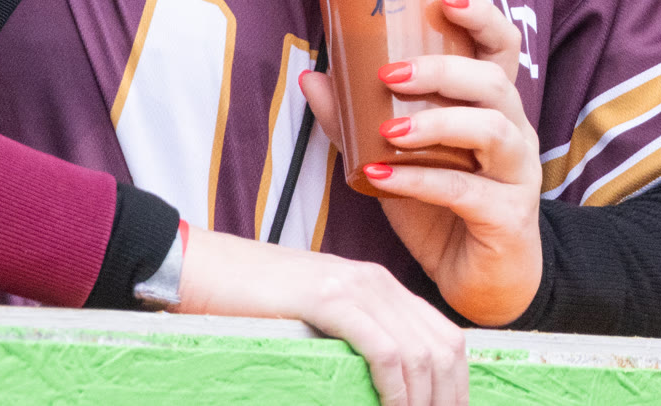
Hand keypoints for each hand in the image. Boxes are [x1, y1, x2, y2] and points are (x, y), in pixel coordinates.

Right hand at [178, 227, 465, 405]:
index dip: (457, 385)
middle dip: (447, 398)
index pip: (444, 337)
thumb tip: (383, 386)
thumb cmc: (251, 304)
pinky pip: (384, 350)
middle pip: (443, 347)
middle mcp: (378, 282)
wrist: (203, 268)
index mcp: (381, 286)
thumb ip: (355, 339)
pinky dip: (396, 390)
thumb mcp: (319, 321)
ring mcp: (357, 287)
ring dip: (423, 402)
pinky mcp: (330, 299)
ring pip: (420, 353)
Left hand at [301, 0, 542, 326]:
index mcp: (492, 104)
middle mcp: (514, 130)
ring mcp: (516, 173)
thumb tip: (313, 76)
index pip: (502, 46)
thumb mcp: (396, 157)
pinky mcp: (506, 215)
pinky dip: (419, 181)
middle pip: (493, 83)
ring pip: (492, 130)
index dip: (482, 16)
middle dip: (442, 72)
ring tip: (388, 129)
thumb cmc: (442, 206)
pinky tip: (380, 176)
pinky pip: (466, 191)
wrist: (477, 278)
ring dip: (437, 124)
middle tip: (389, 73)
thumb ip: (356, 119)